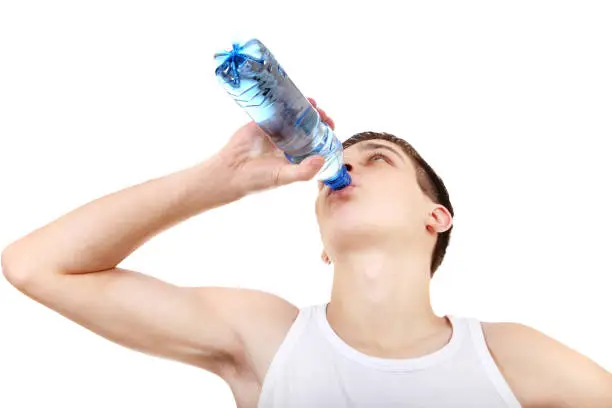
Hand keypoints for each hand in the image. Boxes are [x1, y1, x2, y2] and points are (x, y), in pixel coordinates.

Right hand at [217, 98, 334, 195]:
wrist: (230, 171)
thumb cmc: (258, 180)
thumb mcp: (283, 177)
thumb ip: (303, 172)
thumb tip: (321, 160)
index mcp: (297, 156)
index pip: (316, 141)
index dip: (325, 132)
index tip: (330, 125)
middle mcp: (289, 142)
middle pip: (308, 125)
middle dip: (318, 118)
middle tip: (322, 114)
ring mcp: (277, 130)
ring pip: (295, 115)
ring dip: (305, 108)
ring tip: (312, 104)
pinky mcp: (264, 121)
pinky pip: (277, 108)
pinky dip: (286, 101)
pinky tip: (294, 97)